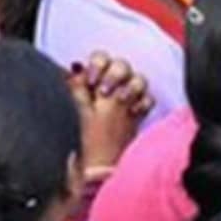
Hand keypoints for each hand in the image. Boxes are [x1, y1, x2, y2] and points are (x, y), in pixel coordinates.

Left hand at [70, 52, 151, 169]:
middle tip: (105, 92)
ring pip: (139, 78)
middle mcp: (114, 85)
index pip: (101, 58)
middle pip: (122, 64)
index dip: (99, 64)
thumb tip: (71, 68)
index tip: (93, 80)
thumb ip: (78, 88)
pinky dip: (143, 103)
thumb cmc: (90, 135)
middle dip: (115, 74)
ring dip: (131, 87)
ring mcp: (130, 97)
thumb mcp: (82, 110)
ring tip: (123, 101)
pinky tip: (134, 112)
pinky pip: (149, 98)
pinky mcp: (141, 109)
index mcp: (97, 81)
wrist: (104, 162)